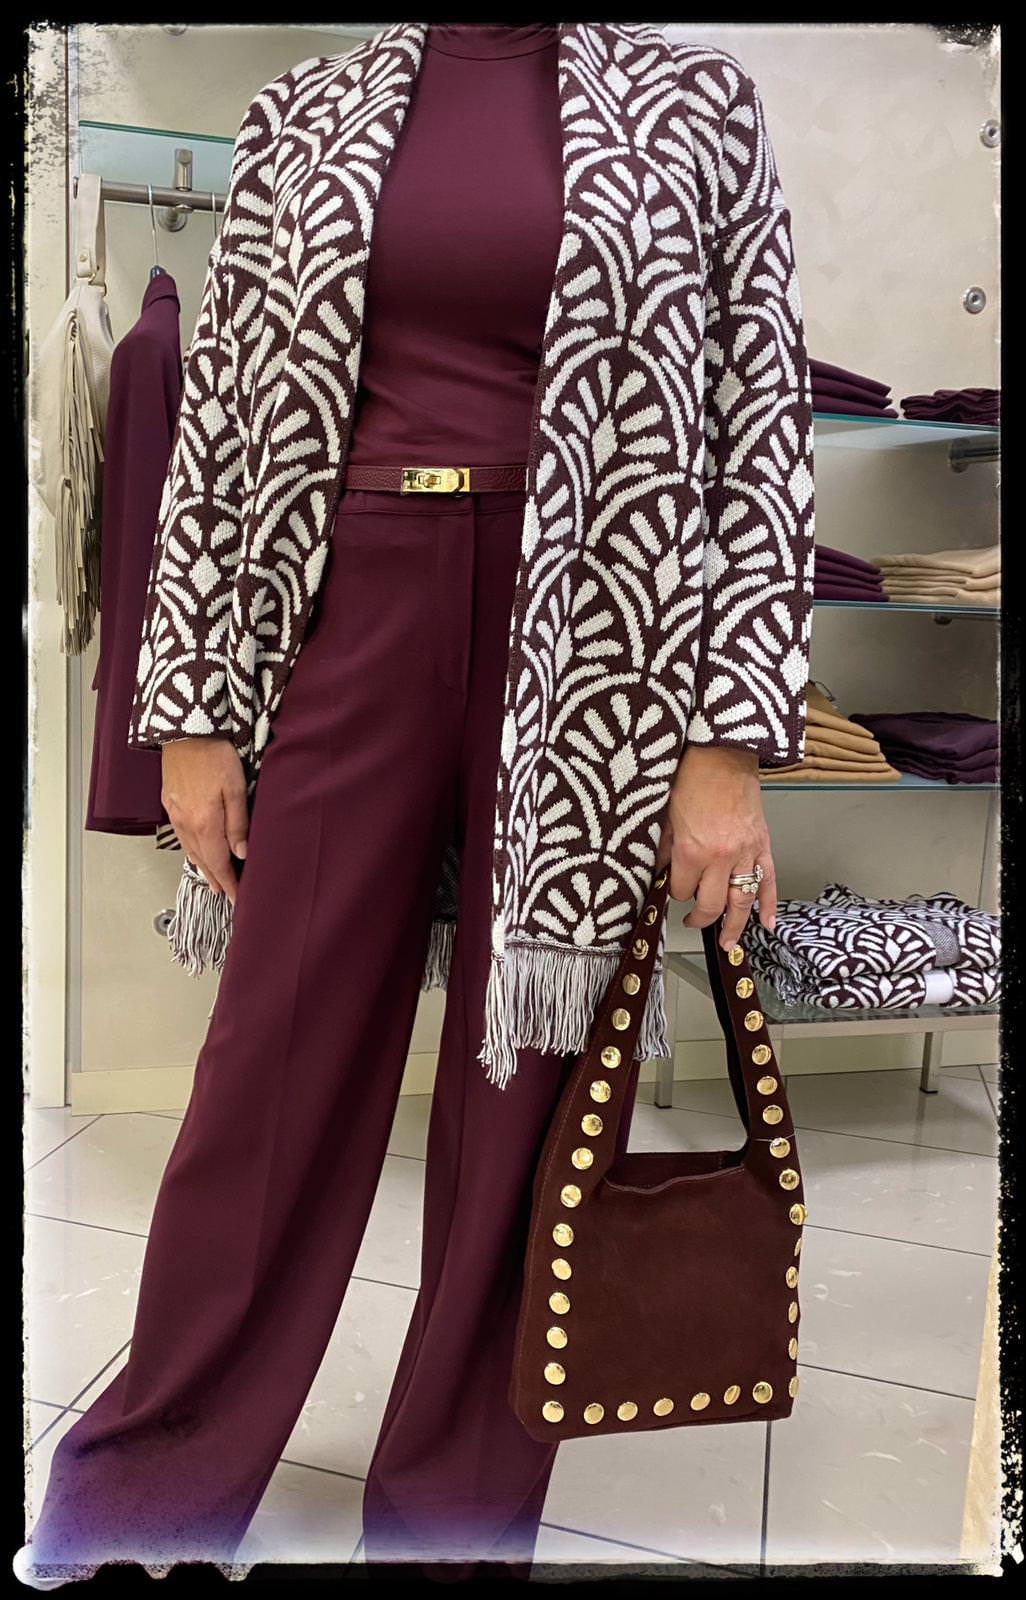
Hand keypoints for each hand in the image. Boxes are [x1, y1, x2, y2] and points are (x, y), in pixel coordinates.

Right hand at [161, 737, 248, 903]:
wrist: (185, 730)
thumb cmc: (214, 754)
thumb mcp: (235, 788)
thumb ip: (238, 824)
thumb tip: (241, 854)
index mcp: (204, 823)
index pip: (219, 863)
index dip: (228, 883)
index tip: (236, 898)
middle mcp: (186, 823)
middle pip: (204, 860)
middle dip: (216, 879)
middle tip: (226, 894)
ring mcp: (176, 813)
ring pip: (190, 849)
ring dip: (203, 867)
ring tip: (213, 879)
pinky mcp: (170, 801)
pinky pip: (181, 835)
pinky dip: (191, 849)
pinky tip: (195, 850)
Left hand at [655, 744, 776, 949]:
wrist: (723, 753)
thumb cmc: (694, 777)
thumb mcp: (667, 815)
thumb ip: (665, 848)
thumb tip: (661, 871)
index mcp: (693, 850)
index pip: (682, 890)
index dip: (675, 891)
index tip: (672, 887)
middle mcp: (721, 857)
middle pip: (711, 904)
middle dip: (701, 917)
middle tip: (692, 922)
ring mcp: (745, 853)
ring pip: (742, 901)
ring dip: (735, 925)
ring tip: (729, 942)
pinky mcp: (762, 845)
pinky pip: (768, 881)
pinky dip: (768, 904)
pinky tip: (766, 924)